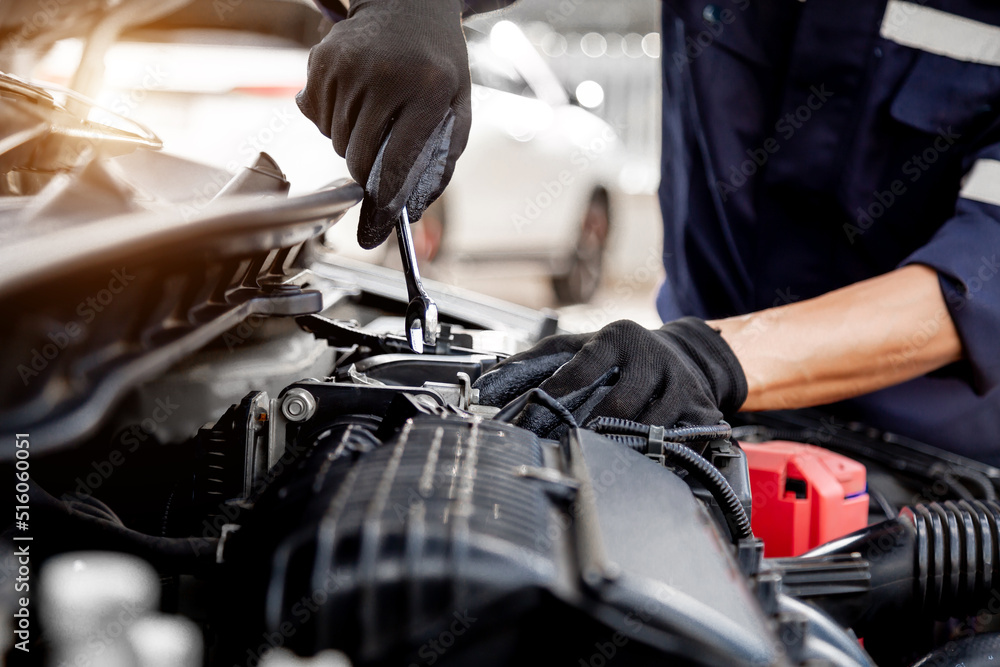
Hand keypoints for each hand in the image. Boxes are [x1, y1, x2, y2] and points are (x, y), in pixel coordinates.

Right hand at [297, 0, 470, 247]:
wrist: (408, 3)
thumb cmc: (438, 62)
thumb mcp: (459, 106)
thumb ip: (443, 159)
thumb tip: (414, 208)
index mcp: (429, 89)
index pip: (396, 160)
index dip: (385, 199)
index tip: (378, 224)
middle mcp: (386, 75)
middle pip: (357, 156)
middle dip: (365, 169)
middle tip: (379, 153)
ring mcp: (348, 66)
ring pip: (334, 140)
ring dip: (350, 142)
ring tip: (374, 113)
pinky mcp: (322, 61)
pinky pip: (316, 118)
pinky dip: (332, 121)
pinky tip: (355, 97)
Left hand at [474, 319, 746, 434]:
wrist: (689, 353)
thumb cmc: (621, 355)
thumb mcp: (581, 345)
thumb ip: (537, 360)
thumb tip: (488, 383)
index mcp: (617, 338)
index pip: (581, 366)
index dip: (555, 394)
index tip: (530, 416)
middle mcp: (651, 356)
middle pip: (617, 404)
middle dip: (588, 430)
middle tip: (563, 447)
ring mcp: (680, 383)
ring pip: (647, 426)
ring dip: (621, 446)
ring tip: (597, 458)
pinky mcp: (701, 409)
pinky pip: (677, 440)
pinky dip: (655, 454)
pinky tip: (637, 461)